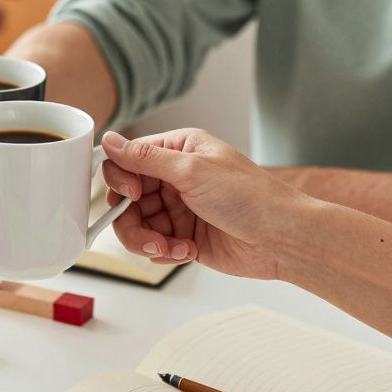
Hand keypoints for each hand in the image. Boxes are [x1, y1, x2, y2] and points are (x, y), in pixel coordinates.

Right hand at [99, 129, 314, 279]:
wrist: (282, 239)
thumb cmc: (250, 197)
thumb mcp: (192, 171)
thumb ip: (145, 158)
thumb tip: (109, 139)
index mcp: (177, 150)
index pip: (126, 160)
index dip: (121, 180)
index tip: (132, 195)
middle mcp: (173, 177)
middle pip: (124, 198)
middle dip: (131, 220)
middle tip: (150, 235)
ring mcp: (177, 207)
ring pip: (134, 225)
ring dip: (148, 241)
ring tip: (170, 249)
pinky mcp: (181, 235)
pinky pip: (152, 244)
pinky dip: (163, 252)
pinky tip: (186, 252)